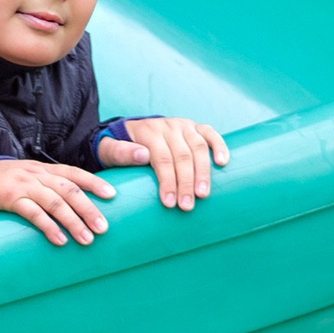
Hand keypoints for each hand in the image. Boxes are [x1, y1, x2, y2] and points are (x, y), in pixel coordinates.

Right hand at [0, 157, 112, 246]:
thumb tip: (77, 206)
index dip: (94, 183)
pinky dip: (48, 226)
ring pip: (55, 202)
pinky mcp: (11, 199)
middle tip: (104, 228)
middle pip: (69, 189)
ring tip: (87, 239)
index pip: (74, 173)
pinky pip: (33, 213)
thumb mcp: (31, 177)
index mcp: (44, 169)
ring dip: (73, 221)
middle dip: (88, 208)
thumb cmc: (7, 181)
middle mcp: (37, 175)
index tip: (112, 195)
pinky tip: (60, 240)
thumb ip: (50, 186)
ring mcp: (24, 186)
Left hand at [97, 116, 229, 211]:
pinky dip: (219, 146)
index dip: (167, 181)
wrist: (130, 130)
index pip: (161, 157)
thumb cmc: (121, 147)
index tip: (169, 203)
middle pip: (181, 155)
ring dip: (203, 172)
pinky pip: (210, 133)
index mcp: (148, 131)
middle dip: (185, 183)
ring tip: (203, 195)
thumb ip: (120, 152)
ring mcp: (183, 125)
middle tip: (186, 207)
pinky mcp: (195, 127)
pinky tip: (223, 162)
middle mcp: (167, 126)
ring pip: (198, 147)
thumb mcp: (110, 149)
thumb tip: (142, 156)